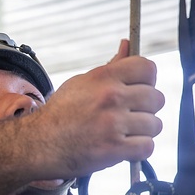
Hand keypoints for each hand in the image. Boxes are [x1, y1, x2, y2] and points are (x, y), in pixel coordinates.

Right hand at [29, 39, 164, 178]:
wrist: (38, 143)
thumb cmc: (60, 113)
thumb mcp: (81, 83)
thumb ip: (110, 67)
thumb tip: (127, 45)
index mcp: (103, 78)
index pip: (148, 68)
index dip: (147, 80)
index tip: (140, 88)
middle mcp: (111, 97)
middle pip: (156, 98)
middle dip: (146, 108)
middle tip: (130, 115)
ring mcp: (113, 123)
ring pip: (154, 124)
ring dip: (143, 131)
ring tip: (124, 132)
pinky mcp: (114, 148)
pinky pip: (147, 147)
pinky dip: (138, 150)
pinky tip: (124, 147)